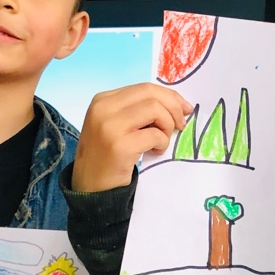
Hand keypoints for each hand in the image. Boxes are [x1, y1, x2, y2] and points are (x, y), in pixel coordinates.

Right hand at [72, 84, 192, 192]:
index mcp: (103, 100)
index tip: (184, 108)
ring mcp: (110, 126)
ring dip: (167, 126)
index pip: (144, 88)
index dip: (169, 96)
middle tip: (180, 124)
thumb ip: (136, 110)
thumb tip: (176, 104)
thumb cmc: (107, 154)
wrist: (90, 186)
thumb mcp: (114, 124)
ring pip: (155, 110)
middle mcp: (104, 108)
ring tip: (162, 141)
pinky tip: (155, 152)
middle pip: (151, 94)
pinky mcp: (120, 146)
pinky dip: (162, 143)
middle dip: (174, 107)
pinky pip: (155, 135)